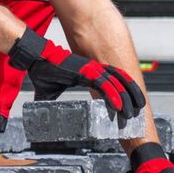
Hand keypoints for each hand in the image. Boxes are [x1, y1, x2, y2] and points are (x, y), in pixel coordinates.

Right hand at [7, 30, 144, 121]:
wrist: (35, 60)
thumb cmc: (42, 72)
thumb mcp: (49, 92)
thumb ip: (52, 101)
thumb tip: (45, 112)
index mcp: (88, 74)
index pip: (111, 83)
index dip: (121, 93)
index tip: (128, 105)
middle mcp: (93, 71)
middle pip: (119, 82)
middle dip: (131, 96)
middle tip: (138, 110)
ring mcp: (91, 70)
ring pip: (115, 83)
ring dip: (126, 98)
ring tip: (133, 111)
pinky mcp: (86, 72)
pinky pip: (104, 84)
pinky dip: (113, 94)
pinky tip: (119, 105)